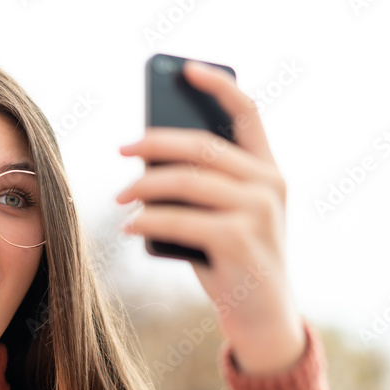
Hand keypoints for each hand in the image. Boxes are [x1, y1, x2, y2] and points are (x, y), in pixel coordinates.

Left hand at [115, 61, 305, 374]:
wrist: (263, 319)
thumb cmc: (234, 263)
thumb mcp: (223, 217)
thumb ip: (201, 187)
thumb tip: (147, 161)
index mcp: (269, 171)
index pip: (248, 112)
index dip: (216, 86)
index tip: (184, 71)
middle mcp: (269, 184)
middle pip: (202, 145)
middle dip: (154, 142)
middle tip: (121, 149)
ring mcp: (257, 211)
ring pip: (186, 181)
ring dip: (143, 186)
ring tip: (120, 196)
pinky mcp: (238, 241)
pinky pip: (179, 219)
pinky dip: (148, 221)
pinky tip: (130, 226)